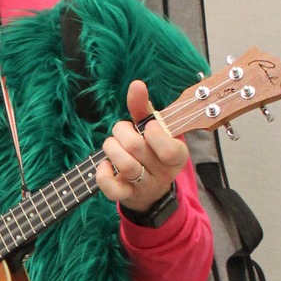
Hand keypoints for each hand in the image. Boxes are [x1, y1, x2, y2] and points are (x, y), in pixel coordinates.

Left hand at [96, 79, 188, 213]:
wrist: (151, 187)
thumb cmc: (152, 149)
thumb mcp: (153, 128)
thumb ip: (143, 107)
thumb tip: (136, 84)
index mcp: (177, 155)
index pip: (170, 149)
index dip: (154, 134)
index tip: (148, 126)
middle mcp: (163, 172)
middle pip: (137, 148)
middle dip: (122, 133)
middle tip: (123, 132)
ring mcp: (145, 186)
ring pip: (125, 166)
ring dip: (111, 148)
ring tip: (112, 145)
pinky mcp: (127, 196)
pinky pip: (113, 190)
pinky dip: (103, 175)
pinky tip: (105, 164)